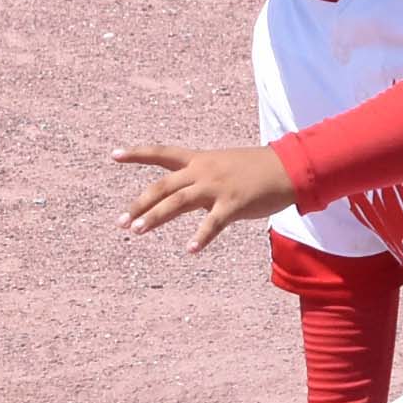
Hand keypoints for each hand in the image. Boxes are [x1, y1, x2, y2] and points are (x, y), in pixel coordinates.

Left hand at [114, 140, 295, 252]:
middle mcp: (203, 171)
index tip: (113, 155)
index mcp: (199, 159)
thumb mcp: (223, 166)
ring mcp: (217, 187)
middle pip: (163, 186)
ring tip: (137, 231)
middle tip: (121, 222)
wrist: (288, 167)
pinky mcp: (234, 203)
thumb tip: (182, 197)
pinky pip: (213, 223)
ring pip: (178, 202)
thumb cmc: (256, 169)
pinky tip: (190, 250)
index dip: (137, 154)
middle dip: (139, 204)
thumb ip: (200, 180)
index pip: (162, 153)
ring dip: (155, 217)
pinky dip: (201, 237)